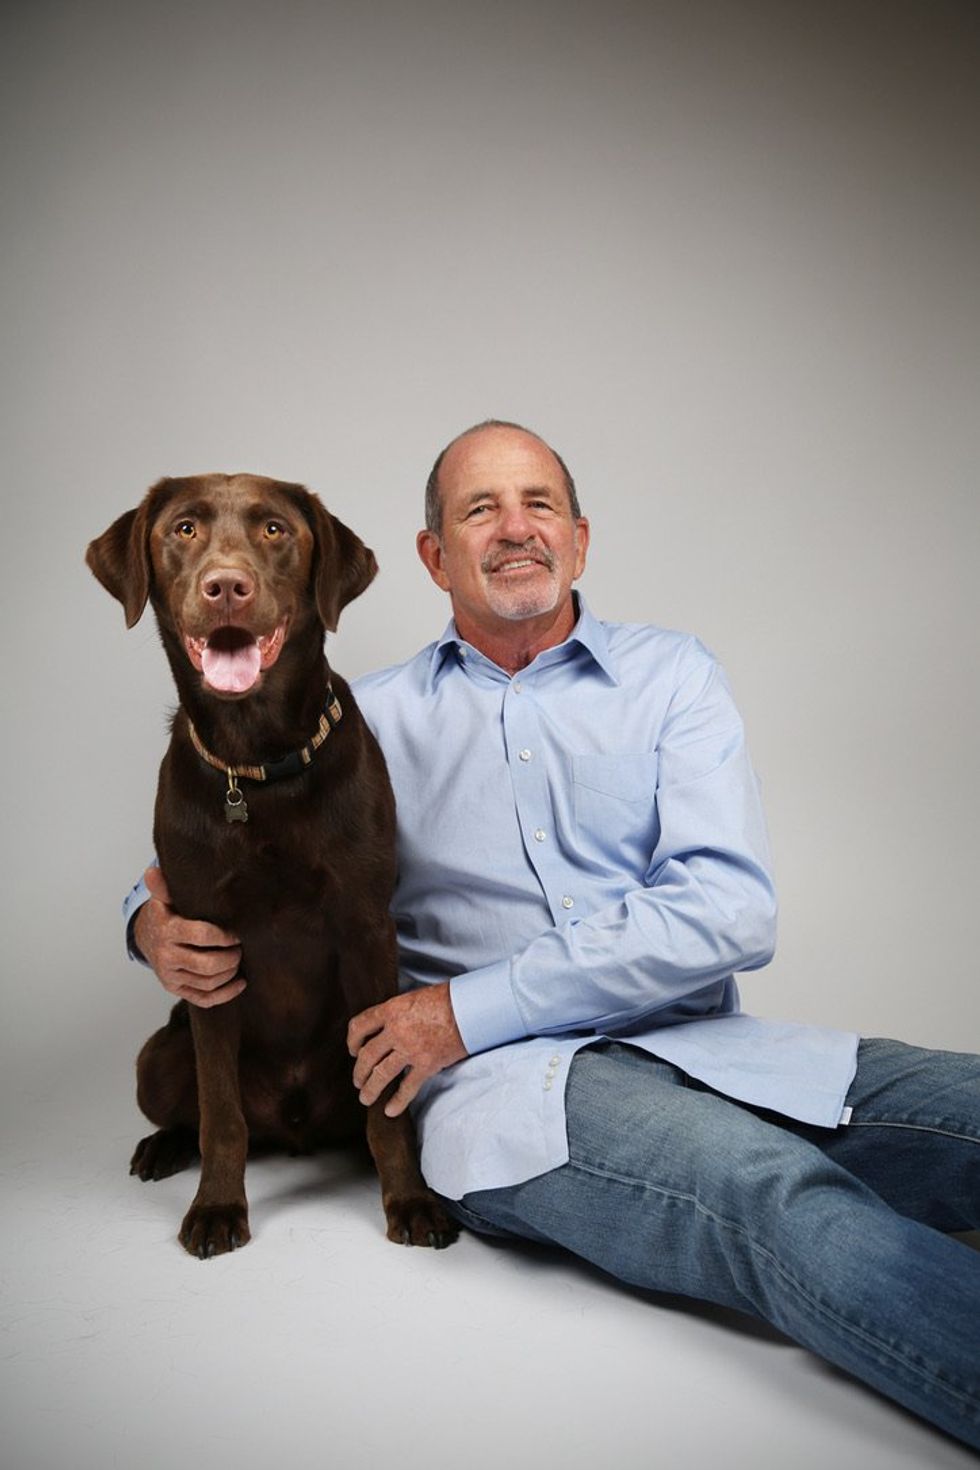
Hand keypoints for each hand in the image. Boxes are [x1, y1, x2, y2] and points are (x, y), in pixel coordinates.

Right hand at [133, 865, 244, 1007]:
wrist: (145, 938)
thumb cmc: (164, 915)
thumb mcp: (163, 900)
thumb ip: (163, 887)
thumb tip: (152, 870)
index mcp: (168, 932)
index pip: (201, 936)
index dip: (223, 936)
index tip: (236, 933)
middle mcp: (167, 957)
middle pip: (207, 965)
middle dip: (230, 958)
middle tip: (241, 948)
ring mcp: (171, 977)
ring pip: (208, 982)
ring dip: (229, 973)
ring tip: (239, 960)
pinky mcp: (176, 989)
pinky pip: (204, 999)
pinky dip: (225, 994)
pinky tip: (240, 982)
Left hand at [347, 983, 467, 1116]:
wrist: (471, 1008)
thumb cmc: (446, 998)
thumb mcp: (413, 998)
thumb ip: (397, 1013)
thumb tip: (387, 1027)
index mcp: (391, 1010)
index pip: (360, 1026)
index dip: (352, 1040)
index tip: (353, 1050)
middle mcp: (396, 1031)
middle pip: (367, 1055)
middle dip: (359, 1071)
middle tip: (358, 1080)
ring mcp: (410, 1049)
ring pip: (381, 1074)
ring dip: (370, 1089)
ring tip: (365, 1098)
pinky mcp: (427, 1065)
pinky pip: (407, 1087)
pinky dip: (397, 1101)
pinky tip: (390, 1111)